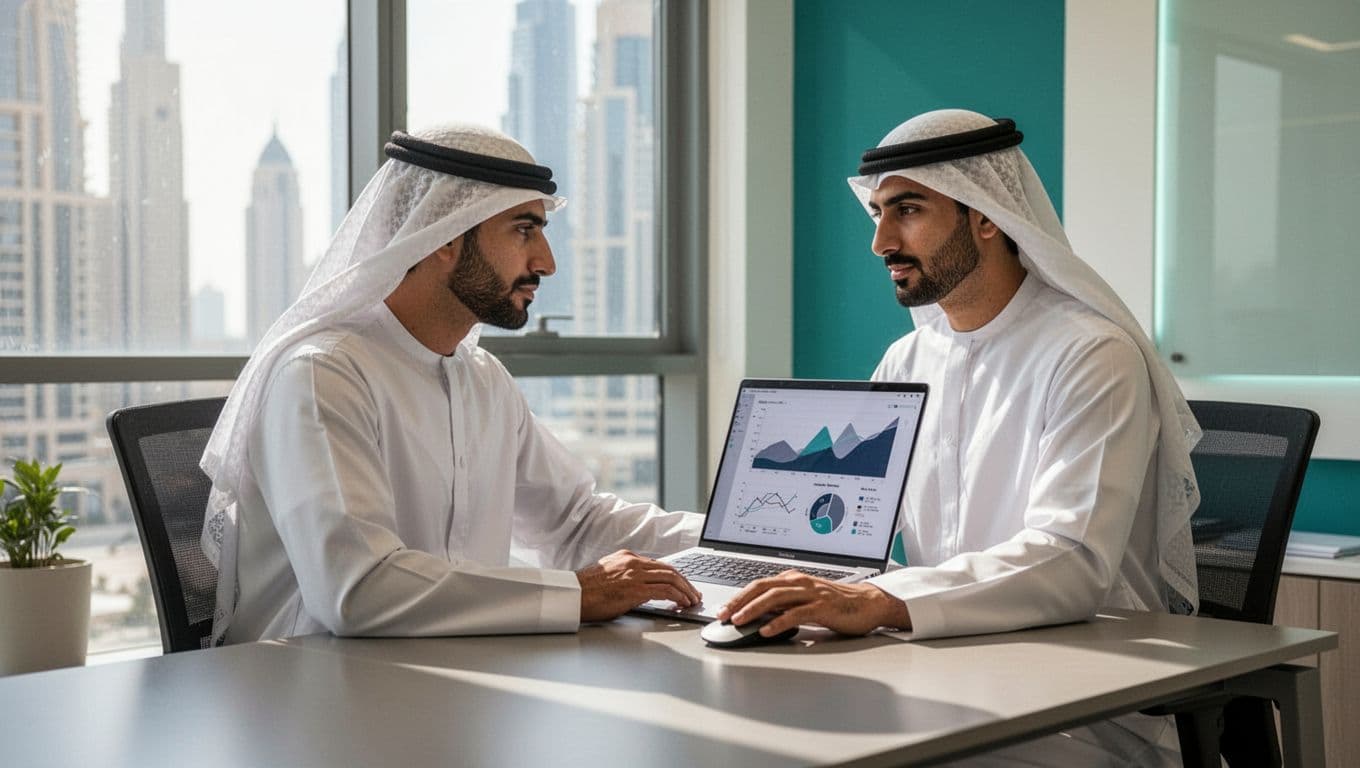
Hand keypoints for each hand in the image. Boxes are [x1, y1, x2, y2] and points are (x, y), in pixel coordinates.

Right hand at [576, 550, 702, 622]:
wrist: (572, 595)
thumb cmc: (586, 591)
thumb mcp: (609, 575)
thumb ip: (627, 576)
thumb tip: (643, 588)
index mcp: (627, 557)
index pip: (659, 564)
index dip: (675, 575)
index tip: (683, 585)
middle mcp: (633, 562)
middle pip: (669, 569)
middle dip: (686, 582)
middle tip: (694, 593)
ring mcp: (634, 574)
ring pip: (671, 578)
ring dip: (685, 590)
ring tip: (692, 600)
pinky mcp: (634, 589)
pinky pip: (664, 590)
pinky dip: (677, 596)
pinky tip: (682, 603)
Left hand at [716, 571, 910, 637]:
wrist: (868, 604)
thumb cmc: (836, 604)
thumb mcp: (805, 601)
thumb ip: (784, 604)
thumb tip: (758, 614)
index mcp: (792, 579)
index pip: (758, 585)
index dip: (738, 597)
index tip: (723, 610)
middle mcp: (799, 582)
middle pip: (761, 588)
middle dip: (738, 601)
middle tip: (722, 615)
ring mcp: (810, 593)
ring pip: (775, 598)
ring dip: (753, 610)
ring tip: (738, 621)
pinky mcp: (822, 606)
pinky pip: (795, 614)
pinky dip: (778, 622)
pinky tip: (766, 630)